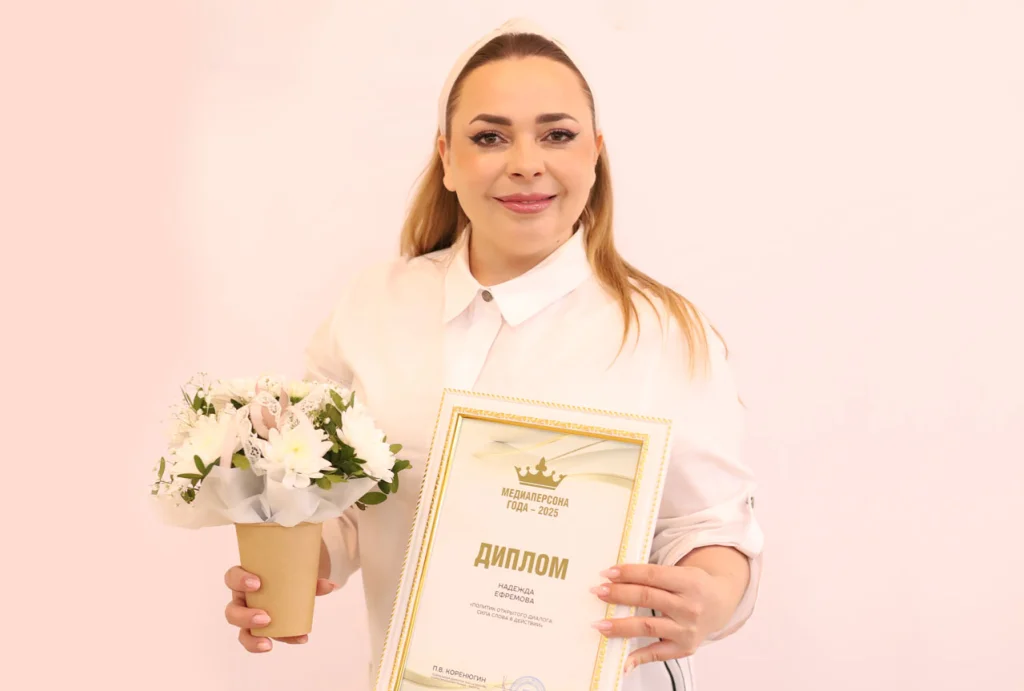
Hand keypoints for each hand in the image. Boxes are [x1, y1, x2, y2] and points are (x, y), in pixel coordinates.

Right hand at [223, 565, 337, 652]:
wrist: (294, 579)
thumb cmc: (287, 572)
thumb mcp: (297, 570)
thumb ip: (312, 578)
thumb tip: (331, 586)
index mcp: (245, 579)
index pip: (232, 577)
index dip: (240, 581)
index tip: (257, 584)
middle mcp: (243, 599)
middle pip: (232, 612)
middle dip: (245, 618)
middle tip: (265, 618)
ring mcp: (249, 616)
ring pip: (242, 632)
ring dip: (253, 639)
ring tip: (268, 643)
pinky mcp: (260, 629)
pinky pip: (261, 640)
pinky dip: (280, 641)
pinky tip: (299, 639)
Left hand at [589, 563, 728, 673]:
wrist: (720, 604)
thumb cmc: (695, 587)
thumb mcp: (681, 573)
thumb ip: (653, 576)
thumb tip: (616, 578)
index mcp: (689, 582)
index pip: (652, 575)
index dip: (627, 573)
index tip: (607, 573)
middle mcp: (689, 606)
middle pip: (647, 598)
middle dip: (618, 595)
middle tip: (598, 592)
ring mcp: (687, 629)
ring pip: (648, 626)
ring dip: (620, 625)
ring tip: (601, 624)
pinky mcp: (685, 648)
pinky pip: (657, 653)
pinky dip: (638, 658)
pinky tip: (623, 659)